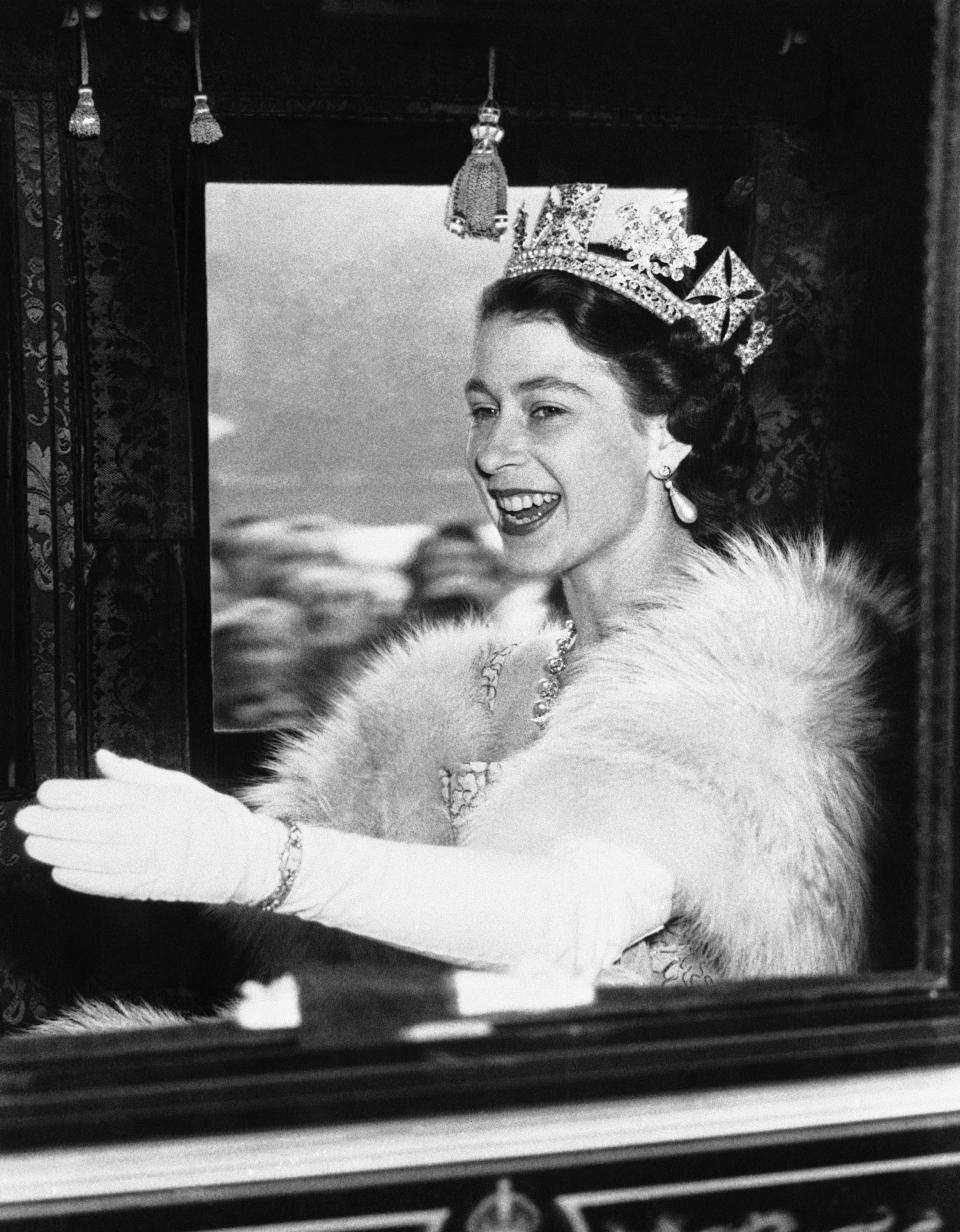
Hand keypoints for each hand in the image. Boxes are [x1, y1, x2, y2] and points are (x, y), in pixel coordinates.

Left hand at [15, 750, 284, 904]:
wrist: (244, 858)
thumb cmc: (211, 818)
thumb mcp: (178, 784)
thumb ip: (136, 774)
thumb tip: (102, 758)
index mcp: (159, 801)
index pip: (105, 796)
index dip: (70, 795)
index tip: (45, 792)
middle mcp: (152, 831)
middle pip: (92, 827)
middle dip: (54, 824)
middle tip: (26, 819)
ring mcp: (151, 862)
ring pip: (95, 858)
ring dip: (60, 852)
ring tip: (34, 846)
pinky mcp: (151, 887)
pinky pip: (110, 885)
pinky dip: (82, 881)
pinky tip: (59, 873)